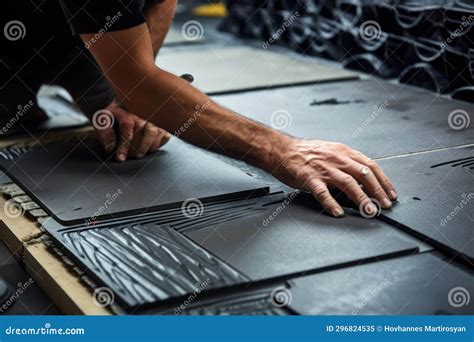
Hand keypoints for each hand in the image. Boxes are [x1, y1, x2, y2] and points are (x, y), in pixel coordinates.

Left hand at [94, 101, 170, 160]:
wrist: (117, 103)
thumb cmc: (110, 114)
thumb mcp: (101, 120)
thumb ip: (104, 133)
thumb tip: (111, 148)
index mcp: (125, 111)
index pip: (127, 129)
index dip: (124, 146)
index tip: (121, 158)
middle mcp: (141, 113)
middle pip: (144, 131)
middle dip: (137, 147)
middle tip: (130, 156)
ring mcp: (151, 117)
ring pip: (156, 132)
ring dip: (149, 146)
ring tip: (140, 154)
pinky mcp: (159, 123)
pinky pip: (165, 133)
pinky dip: (161, 142)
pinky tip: (151, 148)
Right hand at [272, 138, 396, 217]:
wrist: (283, 150)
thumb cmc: (306, 153)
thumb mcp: (332, 152)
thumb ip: (347, 163)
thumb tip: (364, 180)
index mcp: (344, 152)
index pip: (370, 165)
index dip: (383, 181)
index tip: (390, 193)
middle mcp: (336, 159)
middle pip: (363, 174)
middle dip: (378, 191)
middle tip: (385, 205)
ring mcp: (323, 169)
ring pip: (348, 183)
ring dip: (362, 198)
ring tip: (369, 210)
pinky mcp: (309, 178)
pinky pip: (323, 193)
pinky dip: (332, 203)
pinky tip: (338, 212)